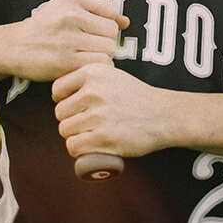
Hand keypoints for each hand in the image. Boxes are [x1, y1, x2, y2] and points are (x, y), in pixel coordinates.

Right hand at [2, 0, 128, 81]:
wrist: (13, 47)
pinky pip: (98, 64)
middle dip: (104, 41)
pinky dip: (94, 68)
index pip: (111, 10)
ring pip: (108, 49)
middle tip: (89, 46)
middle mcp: (70, 14)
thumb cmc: (44, 28)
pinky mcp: (64, 60)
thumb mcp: (66, 8)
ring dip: (100, 56)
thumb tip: (126, 22)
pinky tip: (82, 65)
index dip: (107, 23)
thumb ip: (97, 12)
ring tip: (84, 55)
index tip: (93, 31)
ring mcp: (67, 38)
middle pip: (112, 32)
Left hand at [52, 62, 171, 160]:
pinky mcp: (103, 137)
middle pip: (59, 112)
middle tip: (87, 124)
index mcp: (92, 72)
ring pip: (65, 130)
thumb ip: (89, 80)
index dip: (64, 101)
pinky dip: (79, 150)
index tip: (76, 108)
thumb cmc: (136, 98)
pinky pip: (73, 146)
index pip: (57, 90)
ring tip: (91, 134)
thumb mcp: (112, 75)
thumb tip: (61, 95)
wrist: (164, 115)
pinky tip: (91, 146)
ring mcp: (98, 115)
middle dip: (70, 120)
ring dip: (75, 135)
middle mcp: (93, 91)